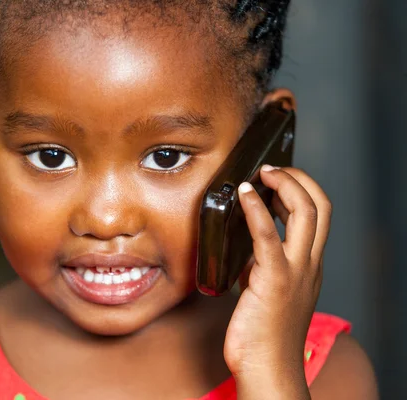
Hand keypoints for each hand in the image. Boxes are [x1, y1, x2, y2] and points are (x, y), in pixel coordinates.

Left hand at [223, 166, 331, 398]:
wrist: (267, 369)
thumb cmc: (264, 335)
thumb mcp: (267, 290)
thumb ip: (263, 264)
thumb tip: (245, 242)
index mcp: (309, 266)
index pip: (319, 215)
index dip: (303, 189)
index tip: (277, 179)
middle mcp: (309, 265)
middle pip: (320, 207)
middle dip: (299, 179)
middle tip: (272, 169)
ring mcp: (295, 272)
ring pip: (305, 214)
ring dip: (285, 185)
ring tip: (264, 174)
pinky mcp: (274, 280)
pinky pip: (268, 235)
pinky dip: (256, 209)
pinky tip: (245, 194)